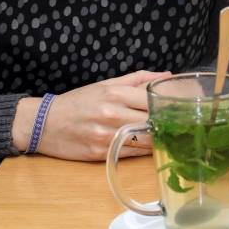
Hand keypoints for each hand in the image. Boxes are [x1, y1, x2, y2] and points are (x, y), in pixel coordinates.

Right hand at [13, 70, 172, 160]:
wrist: (44, 124)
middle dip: (170, 123)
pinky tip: (154, 147)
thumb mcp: (105, 84)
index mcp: (115, 94)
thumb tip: (166, 75)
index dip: (171, 103)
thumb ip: (138, 79)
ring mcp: (107, 136)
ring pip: (147, 141)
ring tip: (173, 136)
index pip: (153, 99)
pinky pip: (133, 154)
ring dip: (162, 140)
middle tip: (185, 124)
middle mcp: (112, 114)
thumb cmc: (77, 102)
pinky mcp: (102, 153)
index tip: (184, 106)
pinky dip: (146, 151)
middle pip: (153, 121)